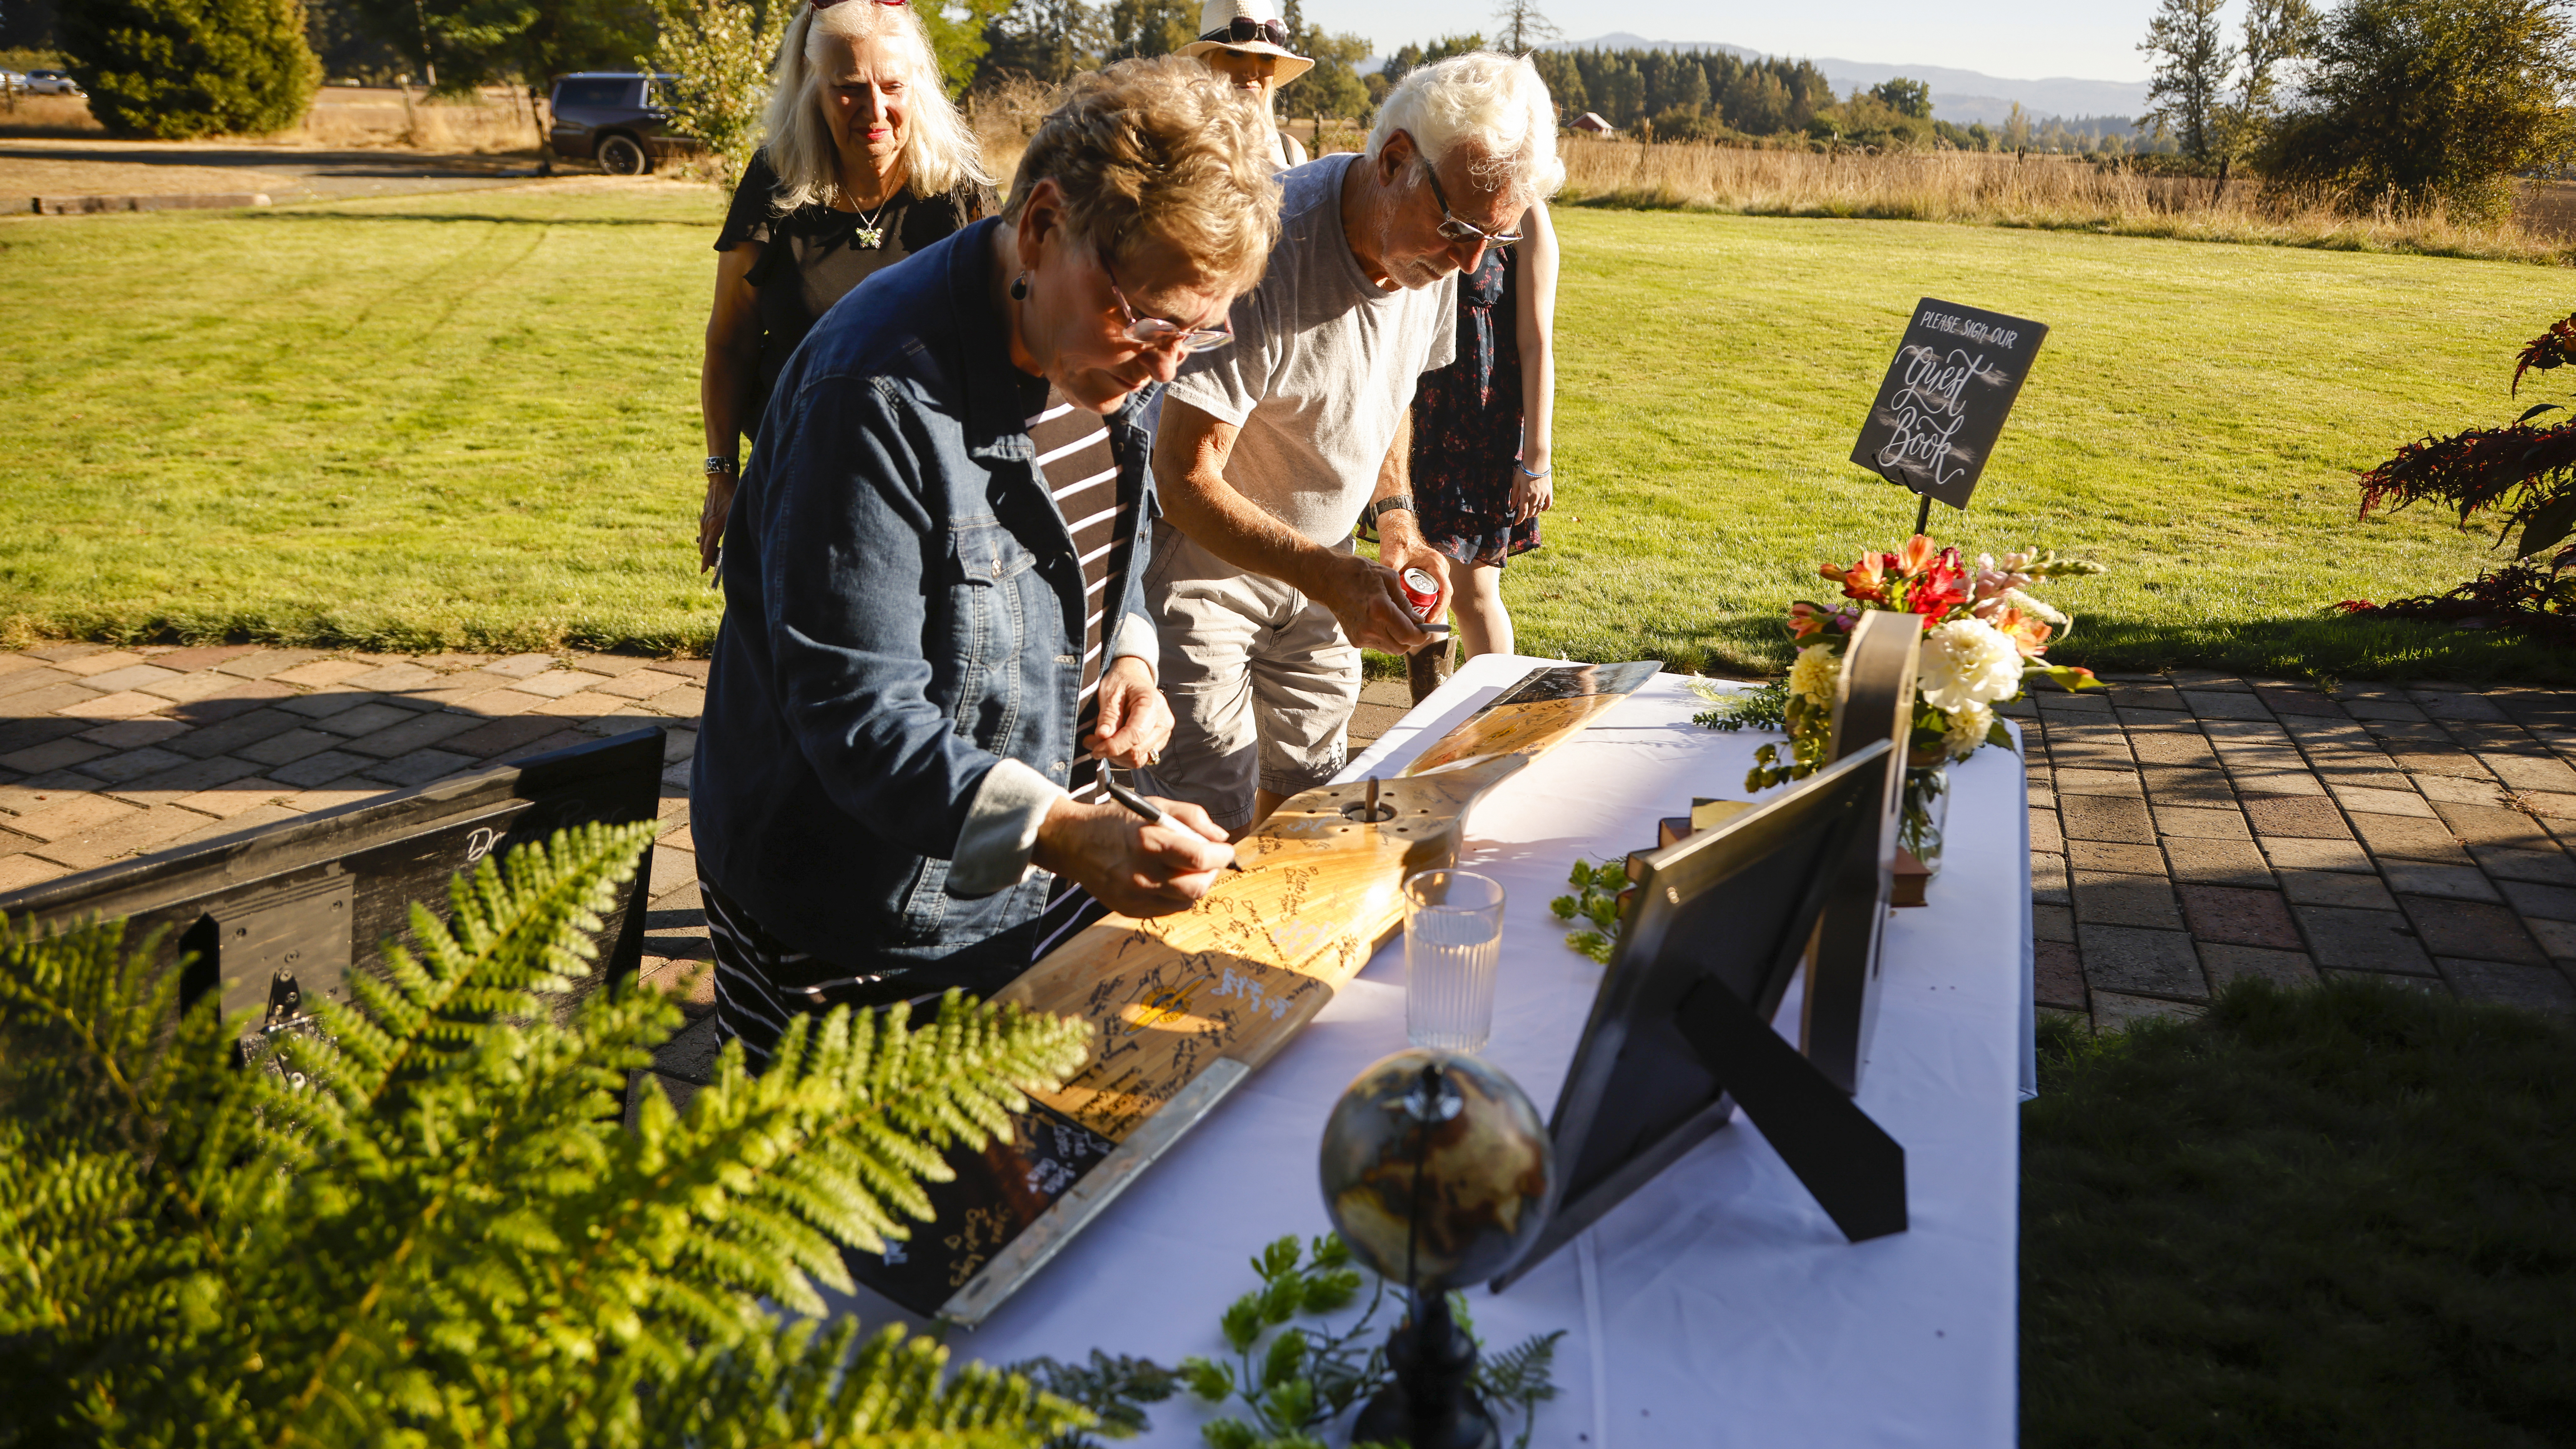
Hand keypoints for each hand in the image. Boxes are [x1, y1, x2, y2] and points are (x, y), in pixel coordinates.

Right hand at [698, 473, 735, 571]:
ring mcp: (704, 520)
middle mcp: (707, 524)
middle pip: (703, 547)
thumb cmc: (732, 494)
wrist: (720, 479)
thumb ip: (734, 526)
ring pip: (703, 540)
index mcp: (715, 525)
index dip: (706, 561)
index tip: (703, 571)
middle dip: (708, 557)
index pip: (708, 548)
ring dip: (709, 548)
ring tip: (719, 552)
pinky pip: (704, 532)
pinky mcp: (704, 516)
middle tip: (717, 563)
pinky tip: (716, 539)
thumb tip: (733, 543)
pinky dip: (708, 539)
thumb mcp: (737, 511)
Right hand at [1032, 795, 1233, 916]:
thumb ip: (1192, 817)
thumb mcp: (1154, 806)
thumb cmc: (1117, 820)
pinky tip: (1169, 880)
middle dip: (1212, 873)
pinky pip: (1168, 909)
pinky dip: (1177, 896)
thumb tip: (1220, 837)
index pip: (1200, 857)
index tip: (1224, 850)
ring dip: (1196, 885)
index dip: (1221, 855)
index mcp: (1149, 842)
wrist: (1074, 842)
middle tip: (1210, 861)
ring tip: (1187, 868)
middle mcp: (1142, 874)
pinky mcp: (1129, 909)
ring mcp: (1134, 896)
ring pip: (1186, 901)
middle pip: (1197, 887)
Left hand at [1083, 656, 1172, 767]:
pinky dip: (1124, 756)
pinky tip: (1112, 744)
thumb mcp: (1110, 693)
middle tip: (1091, 743)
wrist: (1134, 679)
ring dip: (1116, 756)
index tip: (1094, 748)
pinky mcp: (1158, 742)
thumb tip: (1103, 737)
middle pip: (1137, 751)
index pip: (1135, 735)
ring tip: (1099, 743)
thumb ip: (1108, 716)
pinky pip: (1141, 758)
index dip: (1113, 746)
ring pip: (1139, 759)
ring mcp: (1163, 734)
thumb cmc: (1122, 682)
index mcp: (1153, 704)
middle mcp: (1163, 721)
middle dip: (1111, 752)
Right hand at [1312, 551, 1433, 653]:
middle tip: (1414, 626)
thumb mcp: (1389, 578)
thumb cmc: (1359, 573)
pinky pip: (1378, 645)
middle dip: (1411, 639)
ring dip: (1398, 639)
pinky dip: (1385, 637)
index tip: (1425, 629)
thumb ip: (1405, 603)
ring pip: (1390, 649)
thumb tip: (1418, 621)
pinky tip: (1380, 622)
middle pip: (1401, 647)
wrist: (1329, 579)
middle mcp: (1370, 628)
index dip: (1422, 635)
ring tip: (1396, 621)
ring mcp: (1360, 636)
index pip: (1409, 635)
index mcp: (1380, 610)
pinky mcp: (1354, 640)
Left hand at [1374, 517, 1452, 637]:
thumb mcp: (1392, 558)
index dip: (1439, 609)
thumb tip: (1386, 596)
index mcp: (1436, 564)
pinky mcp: (1433, 576)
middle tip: (1421, 628)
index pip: (1445, 591)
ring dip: (1431, 610)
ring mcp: (1438, 572)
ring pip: (1440, 596)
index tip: (1428, 621)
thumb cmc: (1397, 543)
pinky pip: (1434, 593)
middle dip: (1435, 614)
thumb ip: (1390, 574)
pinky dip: (1427, 604)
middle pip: (1444, 597)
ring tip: (1418, 624)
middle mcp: (1441, 568)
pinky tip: (1415, 614)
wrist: (1398, 533)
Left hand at [1509, 455, 1553, 522]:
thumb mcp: (1515, 482)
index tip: (1516, 522)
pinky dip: (1544, 509)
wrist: (1537, 462)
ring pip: (1539, 509)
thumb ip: (1514, 495)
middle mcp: (1535, 497)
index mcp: (1525, 495)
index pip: (1523, 512)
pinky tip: (1540, 509)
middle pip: (1531, 512)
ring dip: (1534, 513)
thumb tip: (1511, 507)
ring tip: (1530, 513)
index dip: (1519, 519)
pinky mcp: (1549, 491)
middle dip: (1525, 516)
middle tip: (1522, 516)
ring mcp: (1543, 495)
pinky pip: (1548, 504)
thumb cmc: (1524, 471)